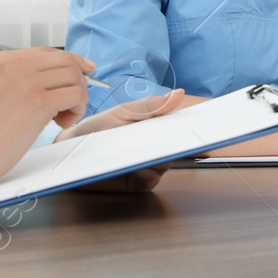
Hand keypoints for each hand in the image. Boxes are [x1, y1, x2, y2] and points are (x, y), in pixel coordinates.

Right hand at [0, 48, 95, 198]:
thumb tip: (58, 77)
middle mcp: (15, 64)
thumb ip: (22, 78)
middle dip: (78, 80)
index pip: (49, 52)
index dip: (70, 63)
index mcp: (3, 59)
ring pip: (74, 76)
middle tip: (73, 102)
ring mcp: (27, 81)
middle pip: (66, 60)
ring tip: (62, 116)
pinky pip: (76, 94)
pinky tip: (62, 122)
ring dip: (78, 97)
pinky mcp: (39, 101)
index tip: (83, 73)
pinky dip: (77, 109)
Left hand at [54, 90, 187, 190]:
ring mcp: (149, 166)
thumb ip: (151, 105)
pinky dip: (148, 171)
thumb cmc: (97, 128)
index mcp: (155, 128)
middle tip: (186, 134)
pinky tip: (140, 164)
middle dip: (184, 140)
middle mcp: (155, 148)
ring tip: (155, 147)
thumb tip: (179, 94)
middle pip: (177, 146)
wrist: (71, 150)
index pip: (180, 126)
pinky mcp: (139, 183)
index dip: (194, 124)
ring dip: (162, 156)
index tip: (206, 120)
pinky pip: (152, 178)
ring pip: (166, 163)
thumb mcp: (124, 112)